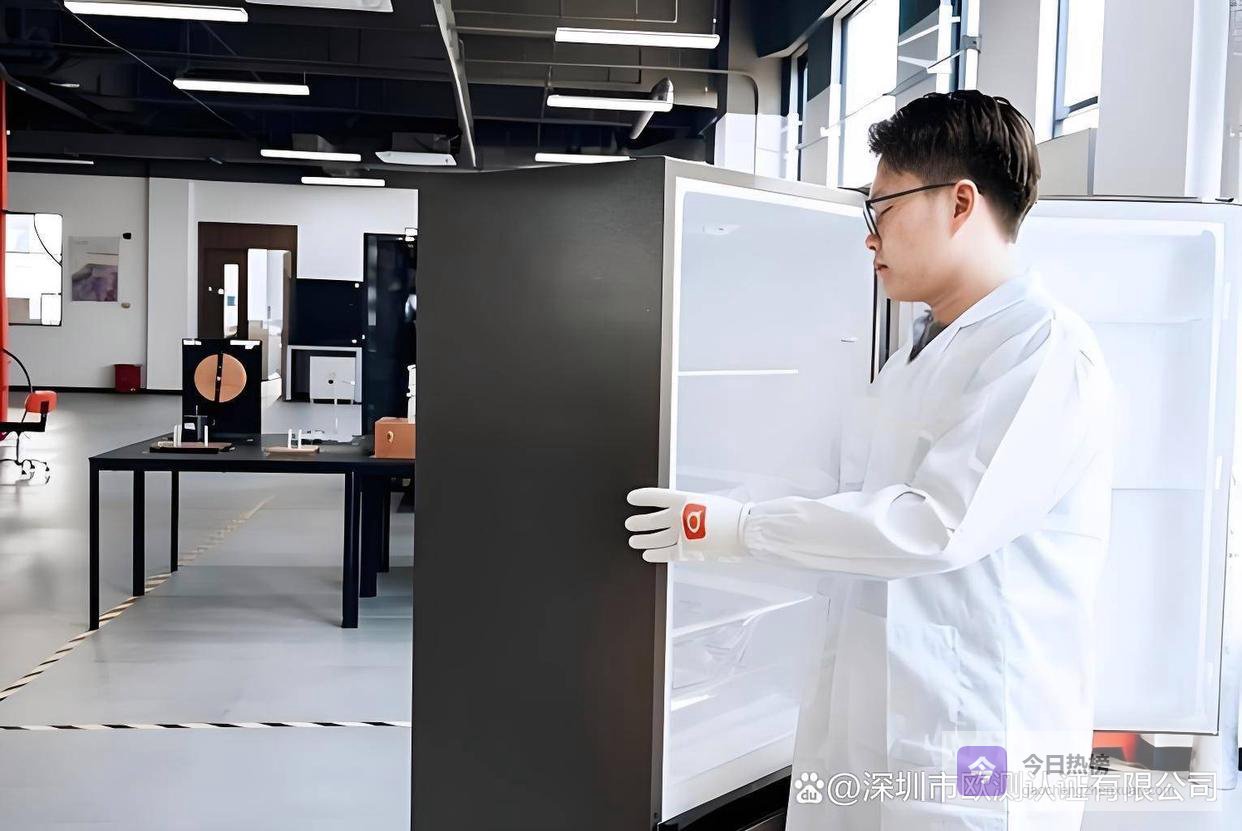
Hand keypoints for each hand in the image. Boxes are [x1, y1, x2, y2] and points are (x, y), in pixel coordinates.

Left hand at [625, 488, 749, 562]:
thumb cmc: (731, 514)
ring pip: (653, 538)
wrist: (744, 530)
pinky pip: (665, 554)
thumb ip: (691, 507)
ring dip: (642, 539)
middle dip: (637, 523)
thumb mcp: (707, 502)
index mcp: (684, 499)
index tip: (631, 499)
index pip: (654, 496)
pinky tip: (647, 554)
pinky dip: (654, 554)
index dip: (641, 497)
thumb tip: (682, 511)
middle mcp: (678, 516)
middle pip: (650, 520)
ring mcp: (681, 535)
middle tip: (630, 524)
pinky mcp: (687, 551)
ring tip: (634, 540)